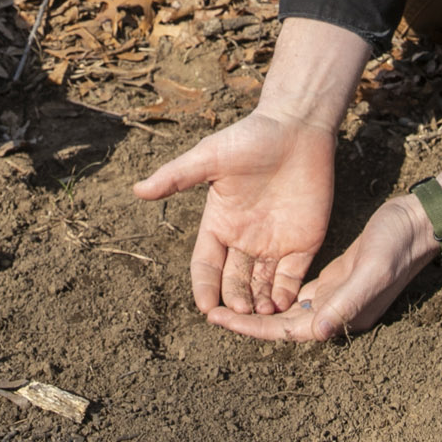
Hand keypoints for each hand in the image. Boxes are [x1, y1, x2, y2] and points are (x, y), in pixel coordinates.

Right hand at [133, 110, 336, 315]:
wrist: (296, 127)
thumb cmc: (250, 139)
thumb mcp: (210, 158)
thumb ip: (177, 177)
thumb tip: (137, 190)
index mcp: (219, 223)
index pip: (206, 264)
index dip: (204, 285)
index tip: (205, 306)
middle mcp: (244, 239)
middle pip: (234, 281)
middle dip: (234, 300)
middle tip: (238, 313)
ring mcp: (275, 242)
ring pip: (263, 284)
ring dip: (260, 303)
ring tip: (260, 315)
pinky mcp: (304, 242)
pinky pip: (294, 276)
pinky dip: (287, 293)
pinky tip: (283, 304)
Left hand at [206, 194, 435, 341]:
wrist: (417, 223)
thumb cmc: (397, 246)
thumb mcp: (372, 271)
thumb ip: (346, 302)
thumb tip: (319, 331)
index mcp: (340, 316)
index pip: (287, 329)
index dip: (251, 328)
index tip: (219, 320)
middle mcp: (334, 311)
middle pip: (282, 323)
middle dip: (248, 320)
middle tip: (211, 313)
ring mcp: (335, 295)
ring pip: (288, 307)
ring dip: (259, 305)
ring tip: (225, 300)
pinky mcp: (336, 277)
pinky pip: (299, 289)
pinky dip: (277, 288)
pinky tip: (256, 279)